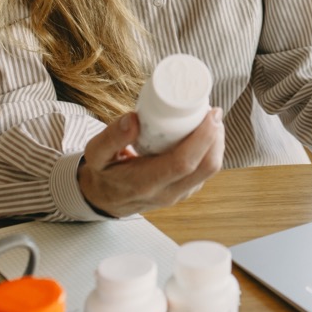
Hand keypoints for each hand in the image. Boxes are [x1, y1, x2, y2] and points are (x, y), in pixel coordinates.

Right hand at [78, 107, 224, 217]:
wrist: (103, 199)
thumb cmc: (103, 172)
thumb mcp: (96, 154)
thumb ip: (111, 137)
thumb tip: (134, 118)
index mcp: (145, 183)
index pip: (183, 163)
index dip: (203, 138)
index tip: (210, 113)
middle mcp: (166, 193)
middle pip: (206, 167)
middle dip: (216, 137)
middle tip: (213, 111)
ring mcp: (178, 195)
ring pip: (210, 170)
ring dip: (216, 143)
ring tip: (209, 119)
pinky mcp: (184, 191)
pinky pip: (205, 172)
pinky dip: (210, 150)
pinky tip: (203, 133)